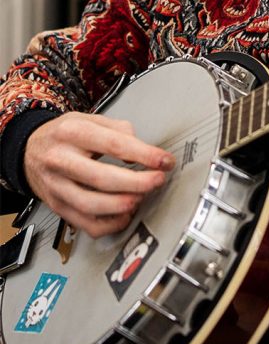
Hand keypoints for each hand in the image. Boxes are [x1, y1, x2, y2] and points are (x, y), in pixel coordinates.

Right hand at [24, 112, 174, 237]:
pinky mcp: (57, 207)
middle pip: (102, 178)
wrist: (29, 150)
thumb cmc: (63, 135)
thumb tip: (142, 148)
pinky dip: (110, 224)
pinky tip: (125, 213)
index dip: (144, 155)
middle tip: (157, 180)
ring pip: (91, 205)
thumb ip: (118, 129)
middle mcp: (61, 160)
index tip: (165, 160)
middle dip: (137, 183)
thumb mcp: (89, 119)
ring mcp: (57, 187)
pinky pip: (85, 224)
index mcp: (72, 132)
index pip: (114, 144)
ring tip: (142, 197)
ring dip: (123, 205)